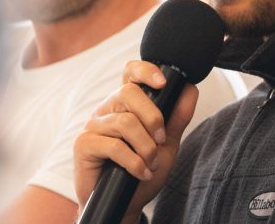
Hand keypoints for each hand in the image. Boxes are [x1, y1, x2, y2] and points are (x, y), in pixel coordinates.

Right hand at [73, 61, 198, 220]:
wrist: (125, 204)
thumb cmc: (143, 171)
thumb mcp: (167, 144)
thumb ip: (178, 117)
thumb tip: (190, 88)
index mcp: (125, 104)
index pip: (130, 73)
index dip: (145, 70)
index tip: (163, 83)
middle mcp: (107, 109)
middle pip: (129, 92)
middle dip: (153, 117)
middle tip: (161, 140)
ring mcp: (93, 126)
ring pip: (125, 122)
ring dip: (146, 147)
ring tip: (151, 164)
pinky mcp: (84, 145)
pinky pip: (114, 145)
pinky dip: (134, 162)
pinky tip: (140, 172)